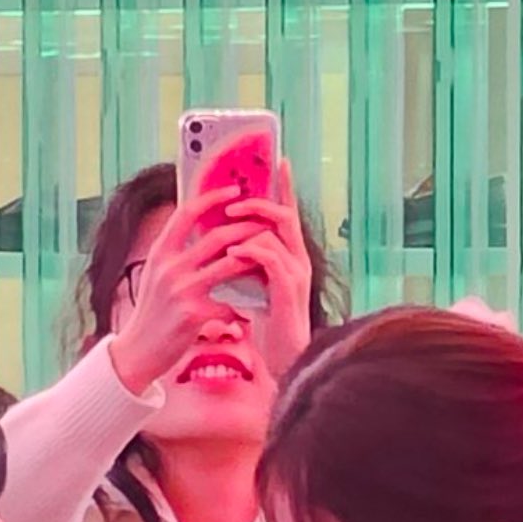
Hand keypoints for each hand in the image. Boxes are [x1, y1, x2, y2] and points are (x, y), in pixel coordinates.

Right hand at [108, 186, 268, 396]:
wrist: (137, 351)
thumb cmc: (152, 313)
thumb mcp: (156, 275)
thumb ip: (175, 253)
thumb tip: (196, 228)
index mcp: (160, 253)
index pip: (186, 213)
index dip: (212, 198)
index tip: (234, 189)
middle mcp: (170, 267)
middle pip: (217, 236)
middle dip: (246, 229)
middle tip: (265, 226)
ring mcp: (182, 290)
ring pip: (230, 265)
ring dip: (252, 261)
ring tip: (267, 261)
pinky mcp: (194, 315)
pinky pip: (231, 304)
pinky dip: (243, 307)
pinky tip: (249, 312)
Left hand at [223, 158, 313, 378]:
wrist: (285, 361)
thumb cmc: (270, 327)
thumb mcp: (256, 286)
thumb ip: (248, 262)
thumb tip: (227, 240)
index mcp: (290, 258)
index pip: (288, 215)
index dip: (284, 188)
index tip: (279, 161)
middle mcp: (299, 262)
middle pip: (285, 216)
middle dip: (259, 202)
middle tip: (233, 201)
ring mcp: (296, 276)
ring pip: (275, 235)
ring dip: (247, 228)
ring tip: (223, 228)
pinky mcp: (289, 292)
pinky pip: (270, 260)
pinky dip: (249, 252)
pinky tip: (232, 254)